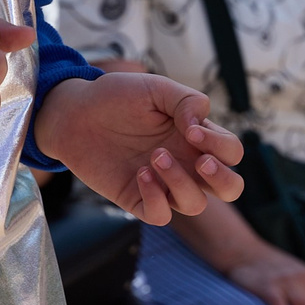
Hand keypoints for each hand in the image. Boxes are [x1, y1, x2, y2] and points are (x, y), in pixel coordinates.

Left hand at [35, 72, 245, 222]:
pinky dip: (156, 199)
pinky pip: (161, 216)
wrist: (74, 113)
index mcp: (194, 137)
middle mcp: (185, 163)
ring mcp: (162, 183)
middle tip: (200, 161)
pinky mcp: (138, 198)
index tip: (189, 128)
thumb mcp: (154, 88)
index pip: (231, 153)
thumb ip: (186, 99)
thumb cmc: (116, 98)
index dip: (221, 146)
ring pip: (195, 204)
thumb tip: (200, 125)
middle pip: (229, 188)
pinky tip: (140, 173)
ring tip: (155, 157)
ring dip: (181, 183)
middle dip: (223, 179)